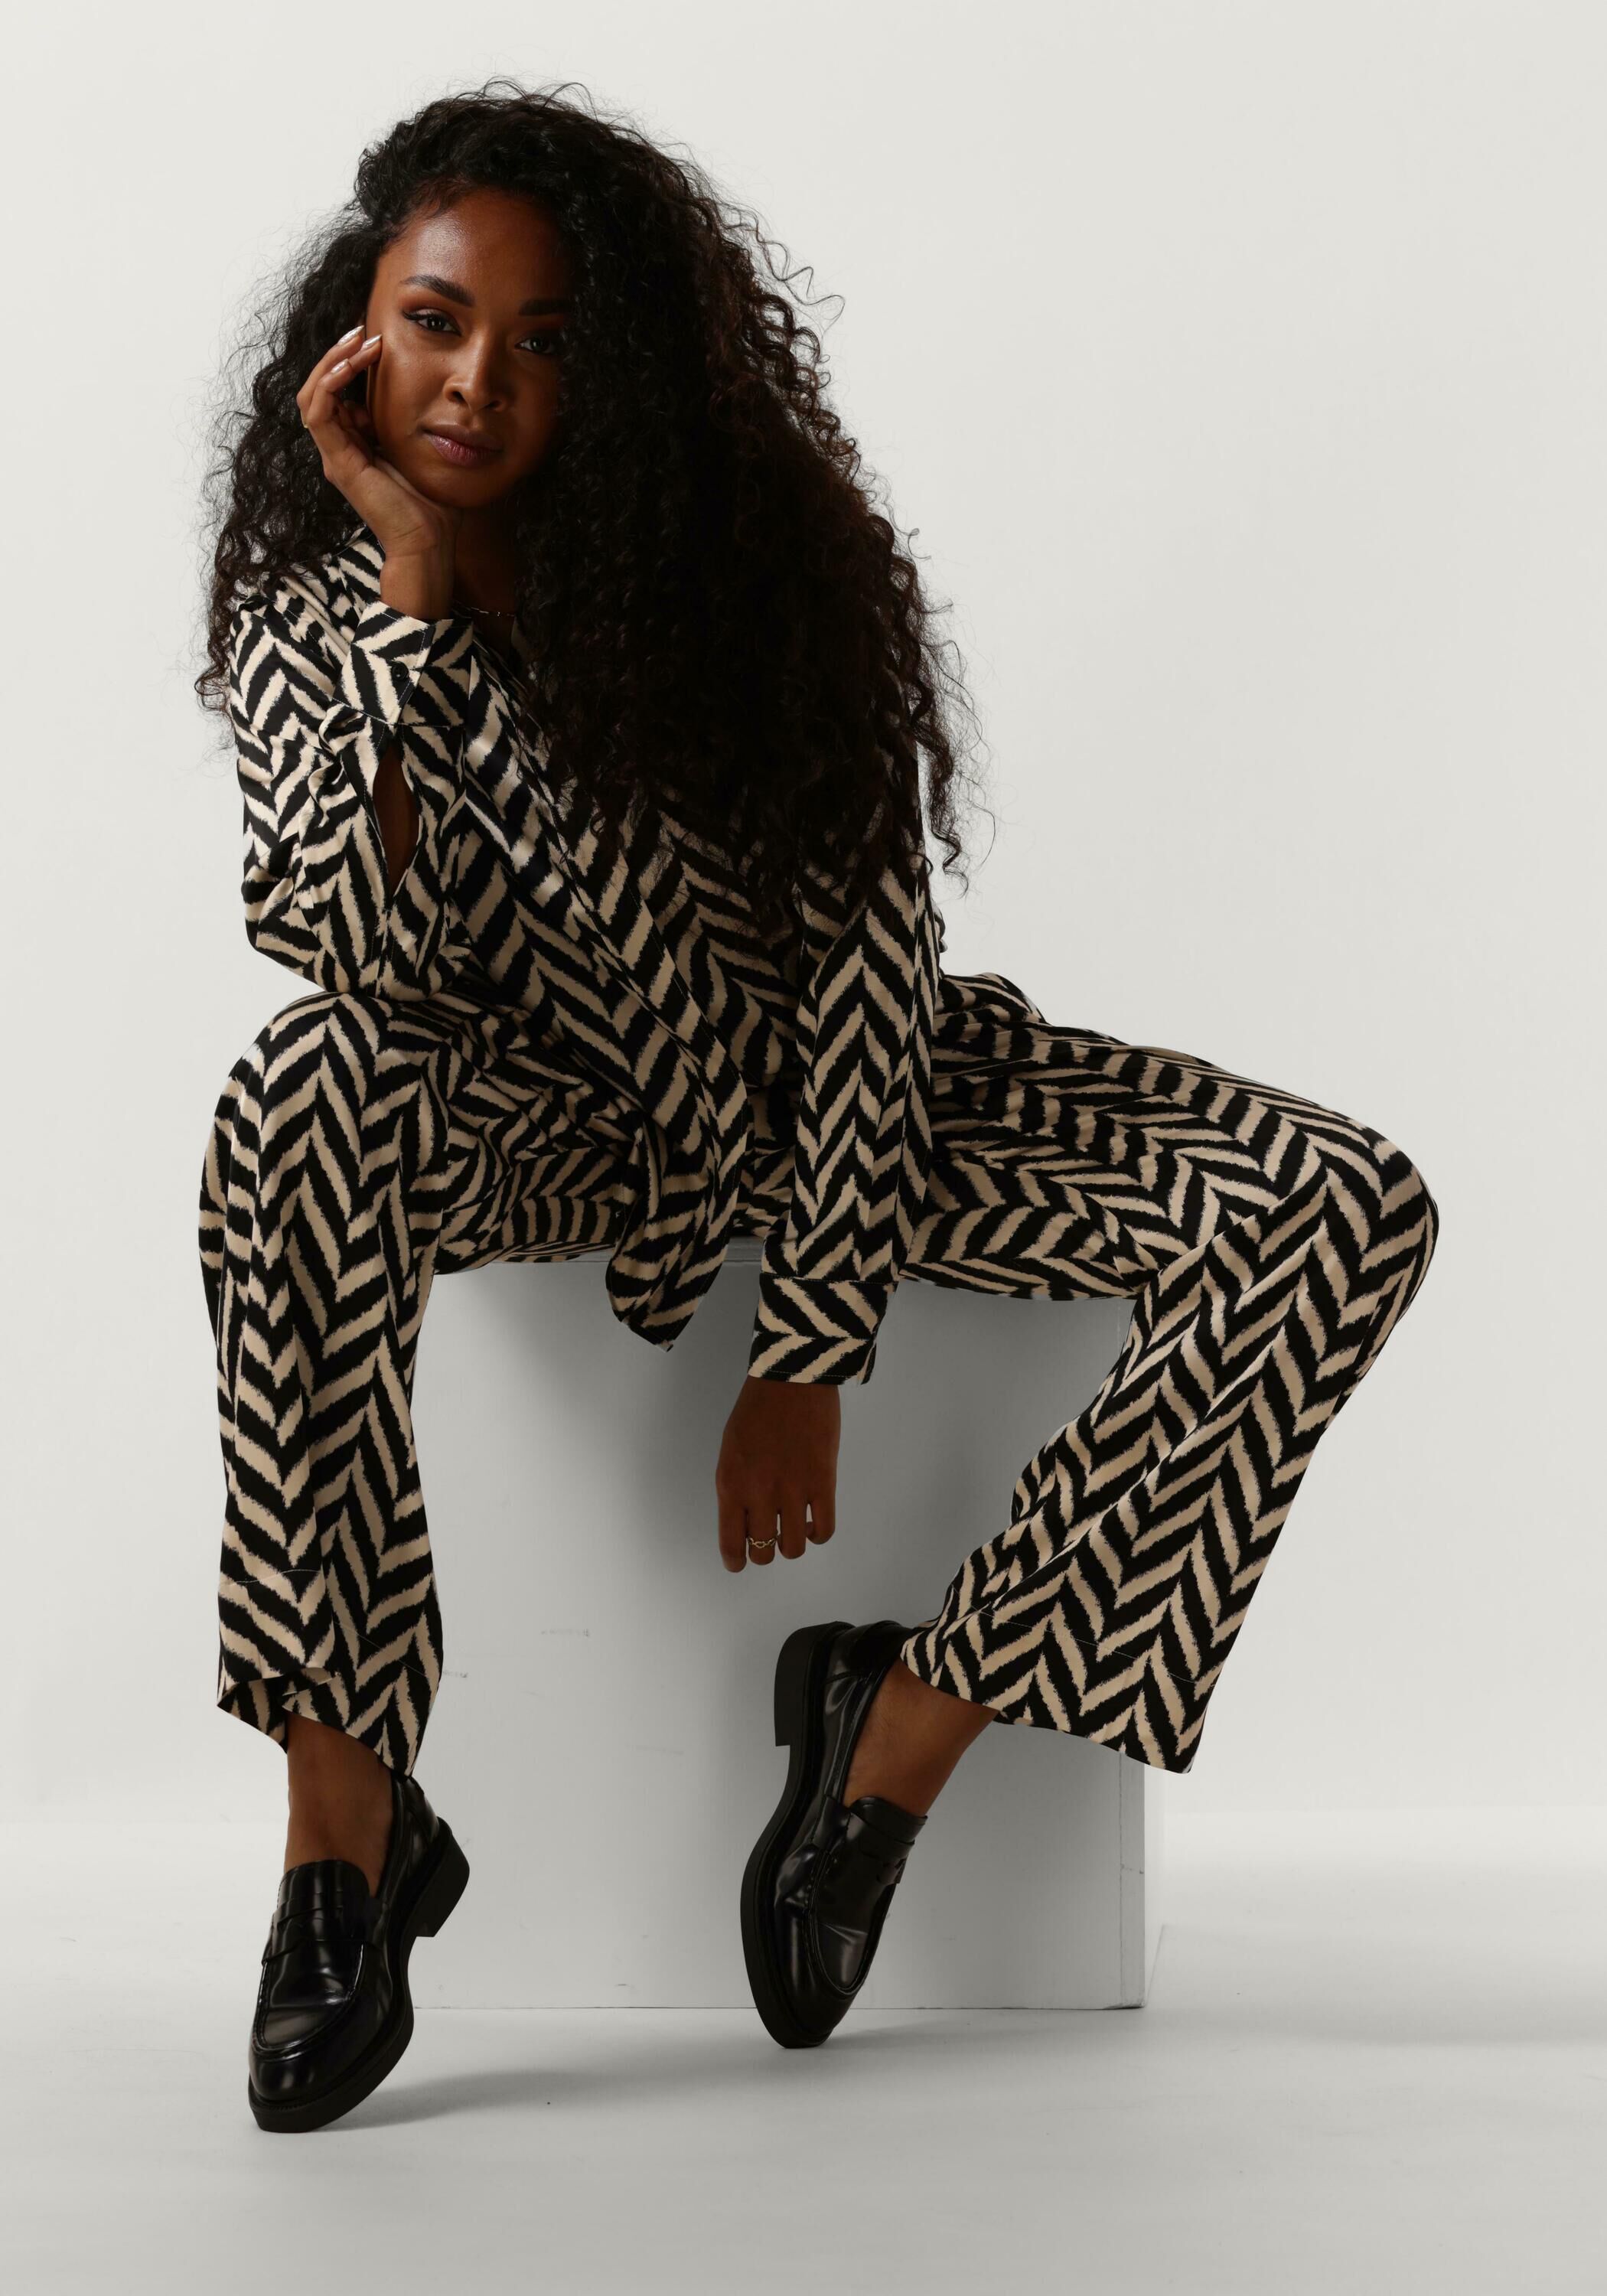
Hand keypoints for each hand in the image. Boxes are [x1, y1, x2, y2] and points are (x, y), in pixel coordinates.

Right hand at [296, 324, 460, 601]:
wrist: (430, 543)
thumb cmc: (433, 505)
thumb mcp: (420, 450)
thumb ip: (410, 424)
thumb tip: (421, 394)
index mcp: (355, 446)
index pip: (337, 394)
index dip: (349, 363)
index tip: (374, 338)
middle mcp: (339, 450)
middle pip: (319, 389)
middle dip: (338, 355)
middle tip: (363, 329)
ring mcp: (335, 457)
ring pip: (313, 395)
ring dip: (333, 362)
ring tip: (360, 339)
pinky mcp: (339, 463)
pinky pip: (319, 412)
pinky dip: (331, 382)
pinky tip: (354, 363)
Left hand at [715, 1376, 839, 1571]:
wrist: (791, 1380)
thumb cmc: (756, 1410)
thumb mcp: (730, 1451)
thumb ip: (735, 1488)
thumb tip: (745, 1522)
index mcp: (731, 1485)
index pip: (731, 1544)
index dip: (736, 1561)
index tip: (740, 1561)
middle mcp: (760, 1494)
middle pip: (763, 1551)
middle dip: (764, 1552)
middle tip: (769, 1538)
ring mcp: (794, 1490)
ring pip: (793, 1548)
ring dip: (791, 1545)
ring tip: (792, 1529)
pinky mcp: (823, 1483)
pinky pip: (824, 1530)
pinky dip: (817, 1535)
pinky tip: (812, 1522)